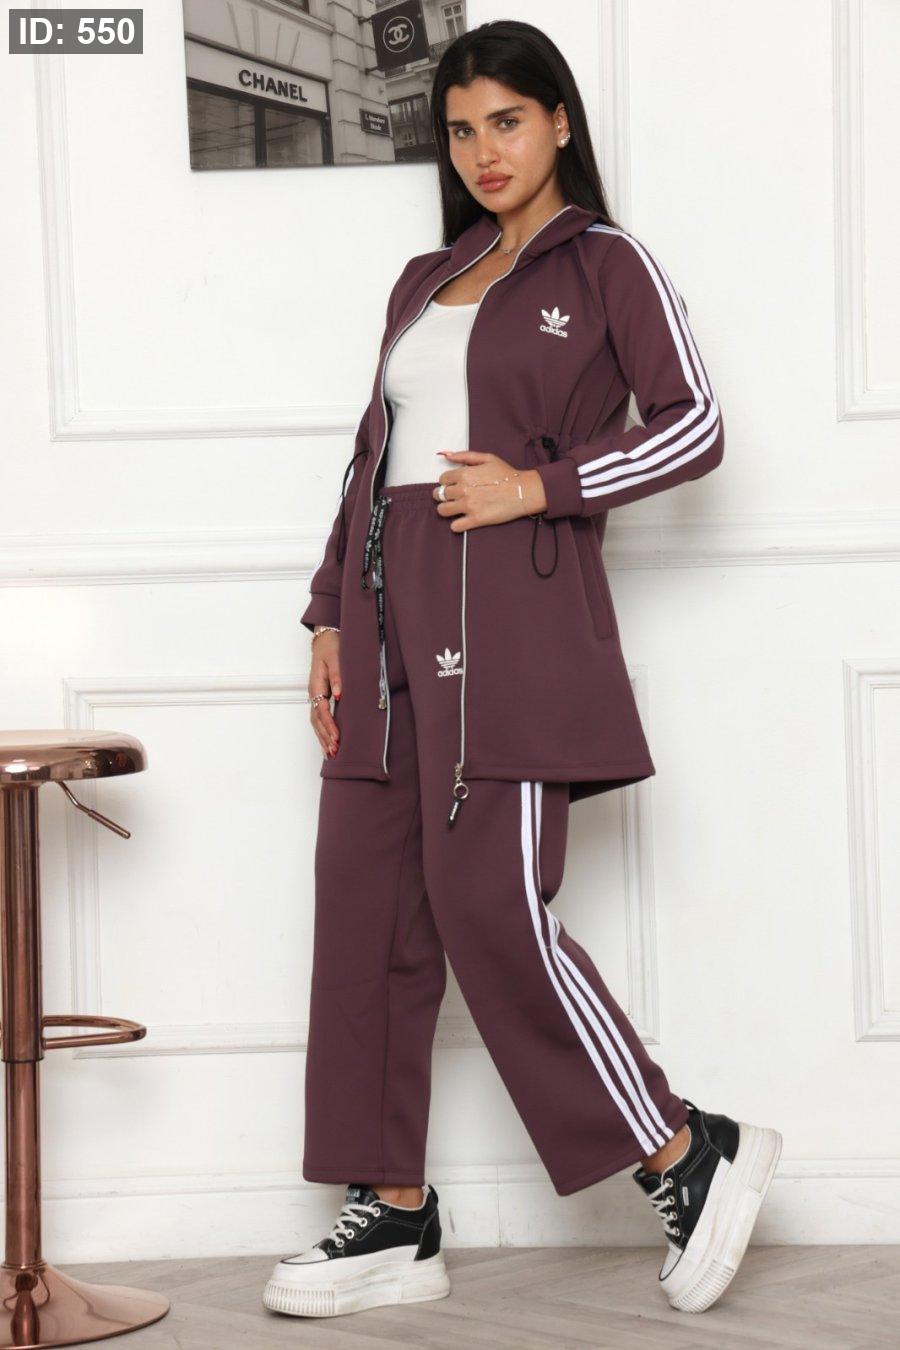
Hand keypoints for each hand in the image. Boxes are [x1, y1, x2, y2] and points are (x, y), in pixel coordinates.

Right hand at [309, 629, 340, 757]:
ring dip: (322, 738)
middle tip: (334, 752)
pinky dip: (322, 732)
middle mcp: (313, 693)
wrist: (325, 640)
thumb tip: (339, 695)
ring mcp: (315, 696)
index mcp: (316, 685)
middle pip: (316, 720)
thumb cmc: (331, 648)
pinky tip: (327, 742)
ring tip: (330, 753)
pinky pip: (318, 718)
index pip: (322, 710)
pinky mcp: (319, 697)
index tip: (337, 737)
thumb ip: (337, 676)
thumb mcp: (336, 658)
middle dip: (324, 737)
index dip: (329, 725)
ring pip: (316, 722)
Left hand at [434, 451, 547, 530]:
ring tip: (454, 508)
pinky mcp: (476, 520)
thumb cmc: (506, 474)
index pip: (442, 479)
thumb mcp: (487, 458)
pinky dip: (456, 524)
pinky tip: (463, 520)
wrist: (522, 491)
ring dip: (446, 509)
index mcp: (464, 474)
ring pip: (442, 511)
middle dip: (444, 495)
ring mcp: (468, 506)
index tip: (453, 485)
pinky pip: (455, 526)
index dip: (447, 482)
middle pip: (440, 495)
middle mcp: (463, 490)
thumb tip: (447, 456)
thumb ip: (465, 456)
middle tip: (453, 497)